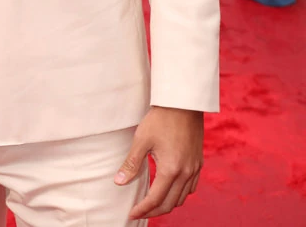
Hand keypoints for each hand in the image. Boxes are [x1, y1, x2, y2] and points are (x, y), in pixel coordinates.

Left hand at [115, 106, 203, 220]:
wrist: (183, 102)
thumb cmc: (161, 118)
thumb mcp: (142, 140)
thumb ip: (131, 163)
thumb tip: (119, 182)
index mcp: (171, 170)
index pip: (155, 200)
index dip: (142, 209)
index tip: (131, 214)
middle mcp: (186, 173)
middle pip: (170, 204)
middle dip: (154, 211)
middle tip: (140, 211)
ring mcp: (194, 168)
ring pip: (183, 198)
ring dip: (168, 203)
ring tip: (153, 202)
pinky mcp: (198, 161)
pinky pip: (191, 187)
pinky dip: (180, 193)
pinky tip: (170, 188)